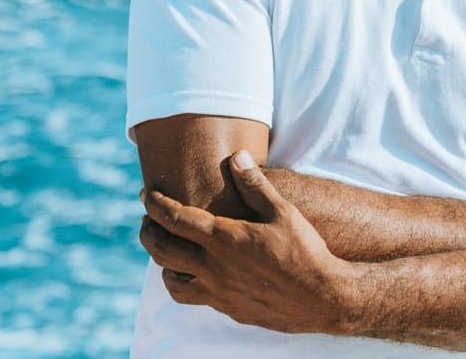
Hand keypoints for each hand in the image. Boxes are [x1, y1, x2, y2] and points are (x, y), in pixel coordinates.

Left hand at [139, 150, 353, 333]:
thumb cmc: (303, 250)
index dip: (155, 204)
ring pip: (171, 281)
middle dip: (148, 232)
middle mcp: (213, 267)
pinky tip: (198, 276)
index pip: (175, 219)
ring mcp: (217, 292)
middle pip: (162, 250)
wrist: (319, 297)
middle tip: (148, 220)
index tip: (146, 194)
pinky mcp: (228, 309)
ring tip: (168, 250)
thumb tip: (237, 156)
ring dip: (163, 263)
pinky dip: (185, 283)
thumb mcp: (282, 211)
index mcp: (223, 239)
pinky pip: (193, 298)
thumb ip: (255, 184)